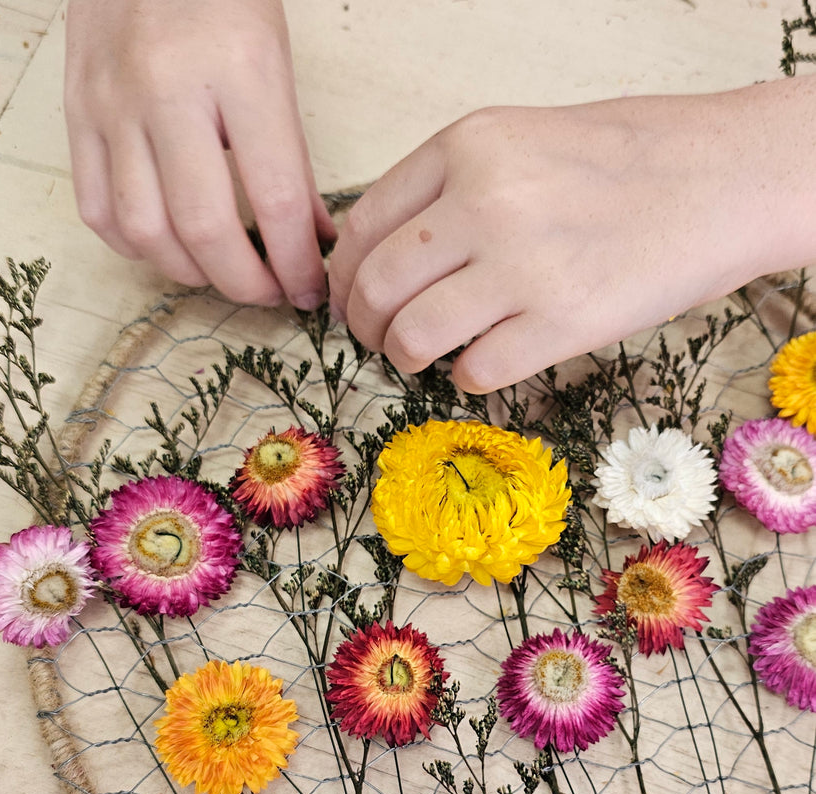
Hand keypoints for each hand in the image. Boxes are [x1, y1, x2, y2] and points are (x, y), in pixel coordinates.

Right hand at [65, 0, 333, 306]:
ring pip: (146, 231)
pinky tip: (166, 243)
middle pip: (205, 227)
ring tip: (220, 272)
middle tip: (269, 293)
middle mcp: (168, 88)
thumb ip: (291, 157)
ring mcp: (112, 102)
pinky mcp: (75, 112)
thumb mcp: (274, 62)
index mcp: (239, 68)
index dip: (297, 263)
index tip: (310, 290)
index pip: (274, 198)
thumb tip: (311, 241)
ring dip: (190, 272)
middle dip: (245, 283)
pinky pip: (98, 210)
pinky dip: (136, 246)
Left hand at [329, 87, 815, 391]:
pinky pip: (475, 372)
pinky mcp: (563, 322)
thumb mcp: (523, 140)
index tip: (349, 302)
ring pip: (412, 336)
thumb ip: (451, 187)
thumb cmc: (627, 161)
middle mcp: (485, 199)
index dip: (343, 278)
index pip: (364, 226)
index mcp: (468, 145)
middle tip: (377, 341)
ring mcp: (523, 263)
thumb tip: (382, 256)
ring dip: (408, 357)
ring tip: (428, 356)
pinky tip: (488, 362)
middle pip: (374, 287)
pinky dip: (469, 378)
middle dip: (362, 327)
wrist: (724, 179)